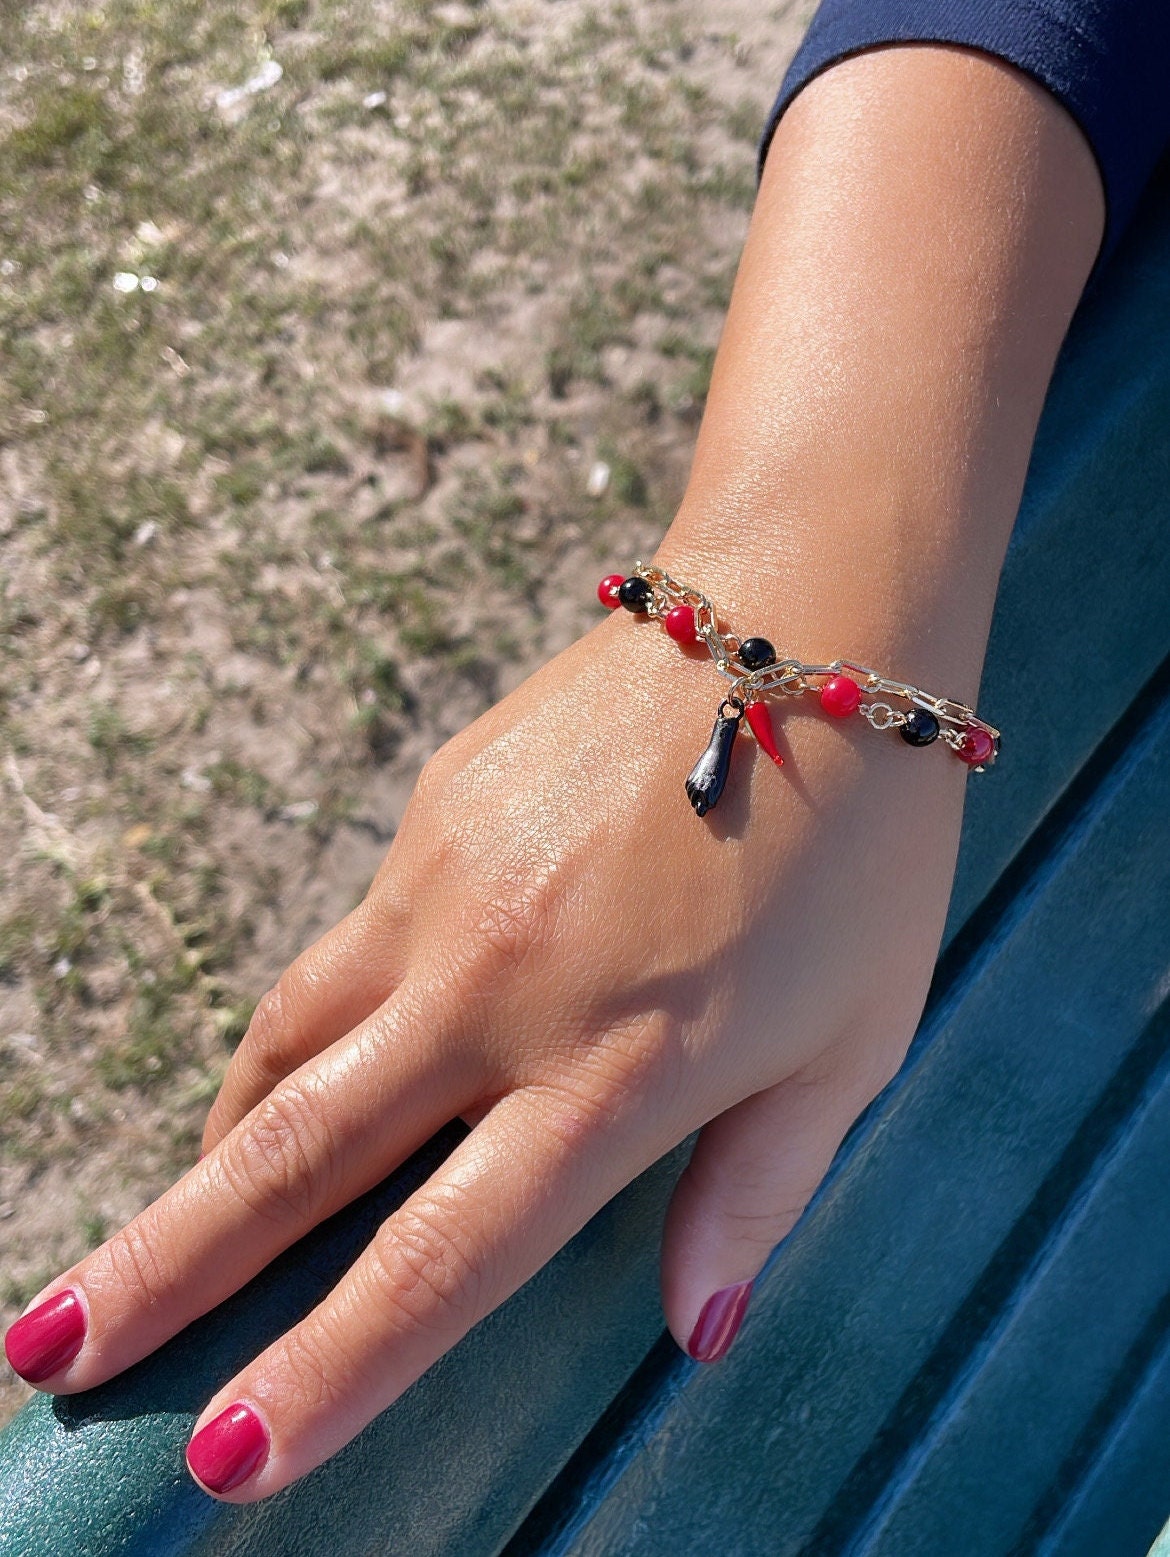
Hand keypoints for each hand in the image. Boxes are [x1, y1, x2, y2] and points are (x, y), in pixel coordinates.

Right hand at [1, 579, 969, 1500]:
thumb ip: (761, 1189)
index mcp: (615, 1074)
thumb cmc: (864, 845)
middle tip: (50, 1346)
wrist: (808, 618)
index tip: (224, 1460)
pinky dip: (304, 1032)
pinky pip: (341, 952)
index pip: (438, 1261)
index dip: (325, 1373)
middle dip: (160, 1268)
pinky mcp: (430, 816)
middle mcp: (499, 992)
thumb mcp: (853, 1041)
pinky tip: (313, 1066)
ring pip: (285, 1045)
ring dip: (213, 1147)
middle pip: (290, 1158)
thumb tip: (695, 1331)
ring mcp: (446, 892)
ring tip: (172, 1220)